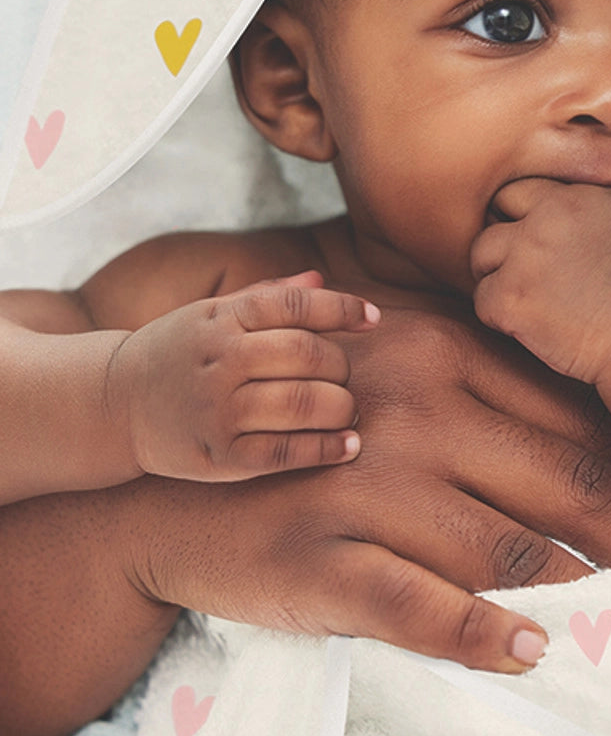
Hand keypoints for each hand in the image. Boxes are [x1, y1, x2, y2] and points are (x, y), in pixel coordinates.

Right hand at [0, 302, 610, 735]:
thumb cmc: (311, 426)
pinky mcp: (323, 560)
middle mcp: (413, 412)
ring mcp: (366, 486)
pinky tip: (529, 653)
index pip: (573, 417)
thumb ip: (479, 380)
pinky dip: (479, 635)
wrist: (177, 480)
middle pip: (566, 482)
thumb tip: (594, 426)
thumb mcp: (391, 365)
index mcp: (441, 354)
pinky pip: (416, 605)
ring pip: (508, 548)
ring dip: (585, 593)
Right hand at [109, 271, 377, 480]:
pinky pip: (287, 452)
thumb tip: (322, 279)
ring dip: (342, 408)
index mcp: (223, 318)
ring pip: (303, 403)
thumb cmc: (179, 352)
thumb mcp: (212, 313)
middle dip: (342, 366)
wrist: (114, 403)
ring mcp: (219, 410)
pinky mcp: (220, 456)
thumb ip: (267, 296)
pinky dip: (327, 449)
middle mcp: (221, 360)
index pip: (297, 305)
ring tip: (347, 410)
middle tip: (344, 377)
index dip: (343, 309)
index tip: (371, 320)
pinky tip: (348, 446)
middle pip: (309, 355)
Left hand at [471, 180, 610, 382]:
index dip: (523, 216)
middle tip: (522, 271)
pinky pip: (482, 300)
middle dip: (503, 240)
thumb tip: (583, 200)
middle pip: (494, 212)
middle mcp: (549, 216)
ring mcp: (526, 255)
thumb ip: (600, 205)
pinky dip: (498, 316)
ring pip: (480, 254)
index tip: (535, 243)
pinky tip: (528, 326)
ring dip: (496, 276)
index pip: (523, 189)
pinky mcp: (511, 296)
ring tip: (526, 300)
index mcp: (579, 195)